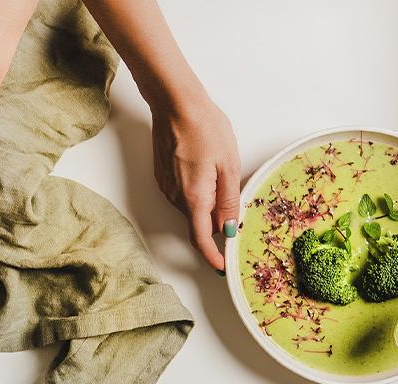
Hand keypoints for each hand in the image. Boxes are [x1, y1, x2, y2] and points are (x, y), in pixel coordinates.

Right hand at [151, 102, 241, 272]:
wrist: (175, 104)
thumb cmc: (204, 128)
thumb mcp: (228, 165)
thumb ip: (228, 201)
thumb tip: (227, 229)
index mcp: (194, 198)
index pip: (201, 239)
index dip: (212, 256)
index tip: (221, 266)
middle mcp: (176, 197)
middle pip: (197, 223)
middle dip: (215, 225)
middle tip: (235, 214)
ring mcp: (166, 186)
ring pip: (190, 208)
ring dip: (206, 206)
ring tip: (221, 180)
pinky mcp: (162, 175)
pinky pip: (182, 195)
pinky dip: (196, 193)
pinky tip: (206, 172)